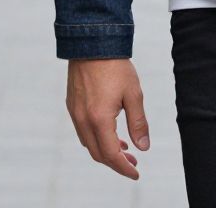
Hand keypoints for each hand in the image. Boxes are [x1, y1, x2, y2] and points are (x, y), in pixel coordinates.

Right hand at [66, 58, 149, 179]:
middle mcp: (83, 120)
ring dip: (105, 151)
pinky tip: (109, 132)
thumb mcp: (133, 94)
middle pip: (98, 154)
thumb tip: (143, 147)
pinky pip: (83, 131)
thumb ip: (138, 122)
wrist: (92, 42)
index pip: (111, 155)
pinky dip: (96, 138)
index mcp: (99, 119)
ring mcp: (75, 113)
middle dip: (116, 162)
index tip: (136, 173)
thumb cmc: (115, 66)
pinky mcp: (72, 105)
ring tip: (124, 148)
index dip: (124, 168)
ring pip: (89, 144)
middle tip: (133, 163)